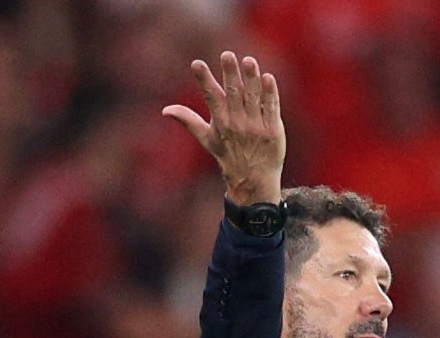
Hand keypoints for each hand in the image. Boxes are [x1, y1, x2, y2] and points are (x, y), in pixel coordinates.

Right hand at [162, 52, 284, 206]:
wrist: (254, 181)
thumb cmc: (229, 156)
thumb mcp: (207, 139)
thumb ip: (189, 121)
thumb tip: (166, 110)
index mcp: (221, 122)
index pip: (211, 97)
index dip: (204, 80)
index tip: (197, 63)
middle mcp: (238, 123)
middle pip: (234, 93)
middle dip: (230, 74)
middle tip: (227, 55)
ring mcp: (256, 127)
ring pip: (253, 98)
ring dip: (251, 78)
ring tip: (248, 60)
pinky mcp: (273, 131)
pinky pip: (271, 108)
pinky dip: (270, 94)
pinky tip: (268, 78)